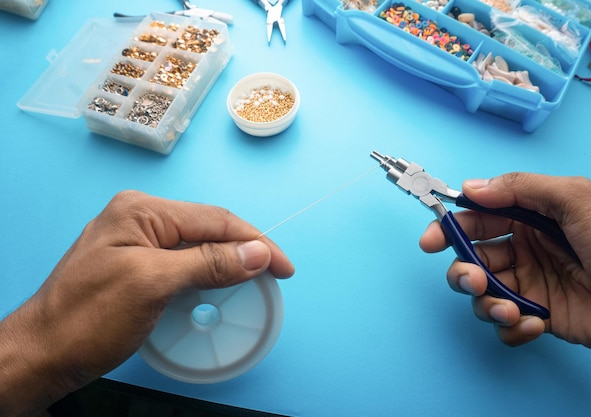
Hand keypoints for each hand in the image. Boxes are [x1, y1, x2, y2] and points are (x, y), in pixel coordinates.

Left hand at [0, 191, 294, 416]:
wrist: (41, 354)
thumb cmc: (88, 319)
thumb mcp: (153, 284)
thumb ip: (208, 262)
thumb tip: (257, 253)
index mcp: (142, 211)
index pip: (214, 220)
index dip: (255, 242)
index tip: (284, 268)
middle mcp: (139, 217)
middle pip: (208, 228)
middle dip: (245, 250)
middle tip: (276, 275)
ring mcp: (135, 239)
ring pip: (198, 244)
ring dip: (228, 260)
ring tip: (256, 278)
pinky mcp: (134, 261)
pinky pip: (183, 259)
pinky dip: (207, 271)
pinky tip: (220, 282)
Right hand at [419, 173, 590, 351]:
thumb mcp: (575, 200)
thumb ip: (521, 187)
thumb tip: (470, 188)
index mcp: (528, 219)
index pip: (476, 220)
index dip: (449, 228)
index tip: (431, 241)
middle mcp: (523, 250)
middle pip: (470, 260)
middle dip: (464, 273)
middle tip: (475, 281)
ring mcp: (529, 285)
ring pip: (481, 295)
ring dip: (486, 304)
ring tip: (511, 310)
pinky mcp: (538, 317)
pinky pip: (505, 325)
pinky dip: (511, 328)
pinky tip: (535, 324)